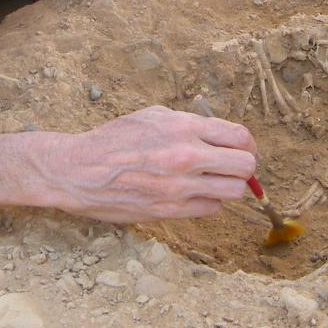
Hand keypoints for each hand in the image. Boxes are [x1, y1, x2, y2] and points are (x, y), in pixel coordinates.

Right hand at [36, 106, 255, 221]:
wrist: (80, 171)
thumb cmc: (115, 139)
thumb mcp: (154, 116)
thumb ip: (191, 124)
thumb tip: (222, 137)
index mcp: (184, 128)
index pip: (241, 137)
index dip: (247, 144)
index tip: (243, 149)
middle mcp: (187, 156)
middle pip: (245, 167)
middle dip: (244, 167)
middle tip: (232, 167)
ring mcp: (180, 187)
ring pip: (233, 192)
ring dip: (228, 186)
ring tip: (212, 181)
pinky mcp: (170, 211)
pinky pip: (211, 209)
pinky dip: (208, 202)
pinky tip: (192, 193)